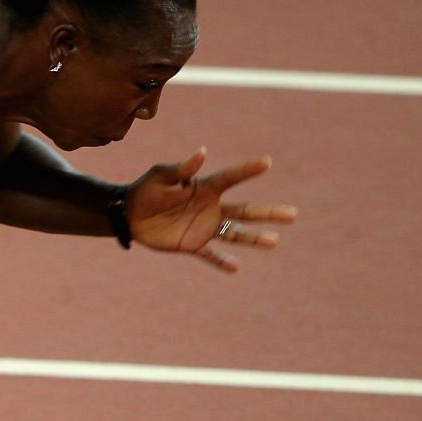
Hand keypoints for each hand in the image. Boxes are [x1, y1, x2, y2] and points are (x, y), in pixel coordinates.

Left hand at [125, 149, 297, 272]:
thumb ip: (181, 168)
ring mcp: (204, 227)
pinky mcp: (192, 244)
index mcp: (204, 188)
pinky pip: (210, 254)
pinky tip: (236, 267)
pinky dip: (222, 261)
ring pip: (235, 234)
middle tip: (293, 214)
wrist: (128, 215)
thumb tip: (202, 152)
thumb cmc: (145, 190)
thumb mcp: (161, 176)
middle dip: (268, 213)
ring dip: (254, 238)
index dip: (247, 170)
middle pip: (245, 210)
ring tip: (274, 241)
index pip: (230, 178)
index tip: (267, 162)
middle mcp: (211, 208)